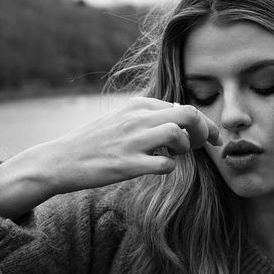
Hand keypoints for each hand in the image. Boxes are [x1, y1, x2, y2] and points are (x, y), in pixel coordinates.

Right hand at [0, 97, 219, 217]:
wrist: (61, 159)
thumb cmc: (96, 142)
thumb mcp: (122, 118)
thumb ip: (149, 116)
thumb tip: (180, 116)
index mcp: (138, 105)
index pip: (184, 106)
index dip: (204, 123)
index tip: (212, 138)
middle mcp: (137, 118)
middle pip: (189, 114)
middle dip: (206, 130)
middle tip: (207, 146)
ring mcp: (132, 141)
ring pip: (178, 134)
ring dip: (187, 148)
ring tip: (176, 155)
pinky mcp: (126, 164)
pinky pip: (164, 164)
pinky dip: (170, 167)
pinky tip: (160, 168)